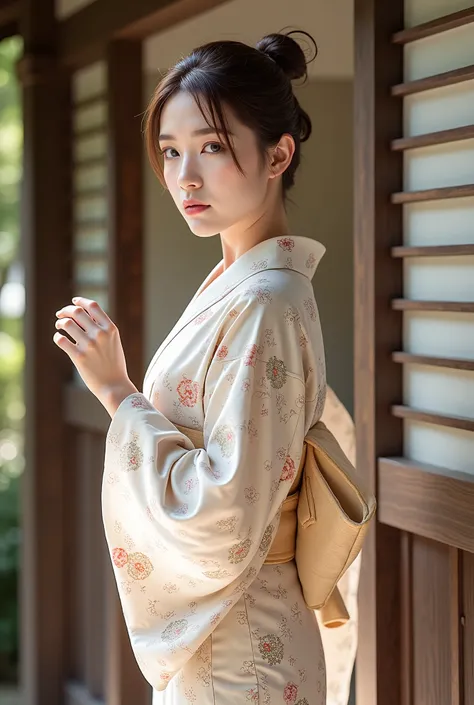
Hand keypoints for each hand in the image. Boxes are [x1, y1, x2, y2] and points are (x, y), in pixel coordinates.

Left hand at [53, 297, 136, 413]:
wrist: (114, 385)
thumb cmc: (113, 363)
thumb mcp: (114, 341)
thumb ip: (102, 327)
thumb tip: (84, 313)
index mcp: (110, 328)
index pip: (93, 306)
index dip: (81, 301)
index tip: (74, 301)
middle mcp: (100, 334)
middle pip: (77, 312)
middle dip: (66, 310)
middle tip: (61, 314)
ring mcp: (89, 345)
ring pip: (66, 324)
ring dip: (60, 323)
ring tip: (59, 326)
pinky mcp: (79, 357)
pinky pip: (61, 340)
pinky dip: (57, 337)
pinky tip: (59, 339)